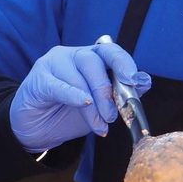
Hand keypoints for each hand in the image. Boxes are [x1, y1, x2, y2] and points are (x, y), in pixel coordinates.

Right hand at [8, 41, 148, 153]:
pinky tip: (82, 104)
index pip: (110, 51)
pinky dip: (72, 95)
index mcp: (91, 58)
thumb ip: (121, 94)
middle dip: (107, 90)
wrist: (37, 130)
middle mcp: (72, 55)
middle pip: (93, 62)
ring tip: (98, 123)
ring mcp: (53, 64)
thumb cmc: (68, 114)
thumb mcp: (100, 108)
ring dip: (92, 103)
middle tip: (112, 115)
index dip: (123, 63)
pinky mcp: (38, 78)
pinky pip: (58, 85)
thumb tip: (145, 81)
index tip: (133, 81)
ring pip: (78, 76)